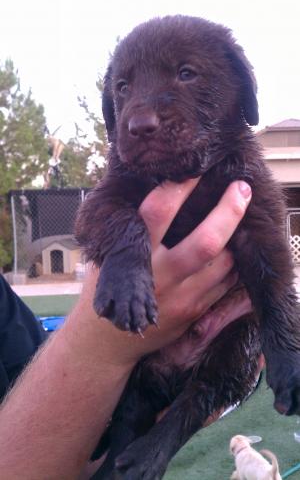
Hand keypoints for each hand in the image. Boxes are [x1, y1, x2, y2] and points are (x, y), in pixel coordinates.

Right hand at [79, 178, 251, 366]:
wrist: (108, 342)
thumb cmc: (108, 288)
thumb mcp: (110, 255)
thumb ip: (133, 229)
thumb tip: (160, 189)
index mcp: (135, 256)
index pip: (159, 213)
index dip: (179, 187)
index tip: (195, 169)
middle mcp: (161, 277)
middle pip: (206, 241)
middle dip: (229, 211)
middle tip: (241, 188)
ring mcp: (181, 298)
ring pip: (225, 263)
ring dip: (236, 236)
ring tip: (239, 214)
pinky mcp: (195, 313)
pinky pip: (226, 285)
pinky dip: (234, 263)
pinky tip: (235, 246)